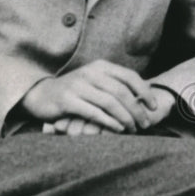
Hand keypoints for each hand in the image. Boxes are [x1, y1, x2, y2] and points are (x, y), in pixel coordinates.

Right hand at [22, 60, 159, 132]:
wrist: (41, 95)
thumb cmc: (74, 91)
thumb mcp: (94, 81)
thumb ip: (114, 85)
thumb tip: (142, 98)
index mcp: (100, 66)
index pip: (129, 76)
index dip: (145, 91)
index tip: (154, 107)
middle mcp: (90, 73)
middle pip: (122, 91)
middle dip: (137, 109)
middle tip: (145, 123)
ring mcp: (78, 86)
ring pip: (110, 103)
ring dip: (125, 118)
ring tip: (133, 129)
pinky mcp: (67, 101)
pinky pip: (94, 112)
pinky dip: (108, 121)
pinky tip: (118, 129)